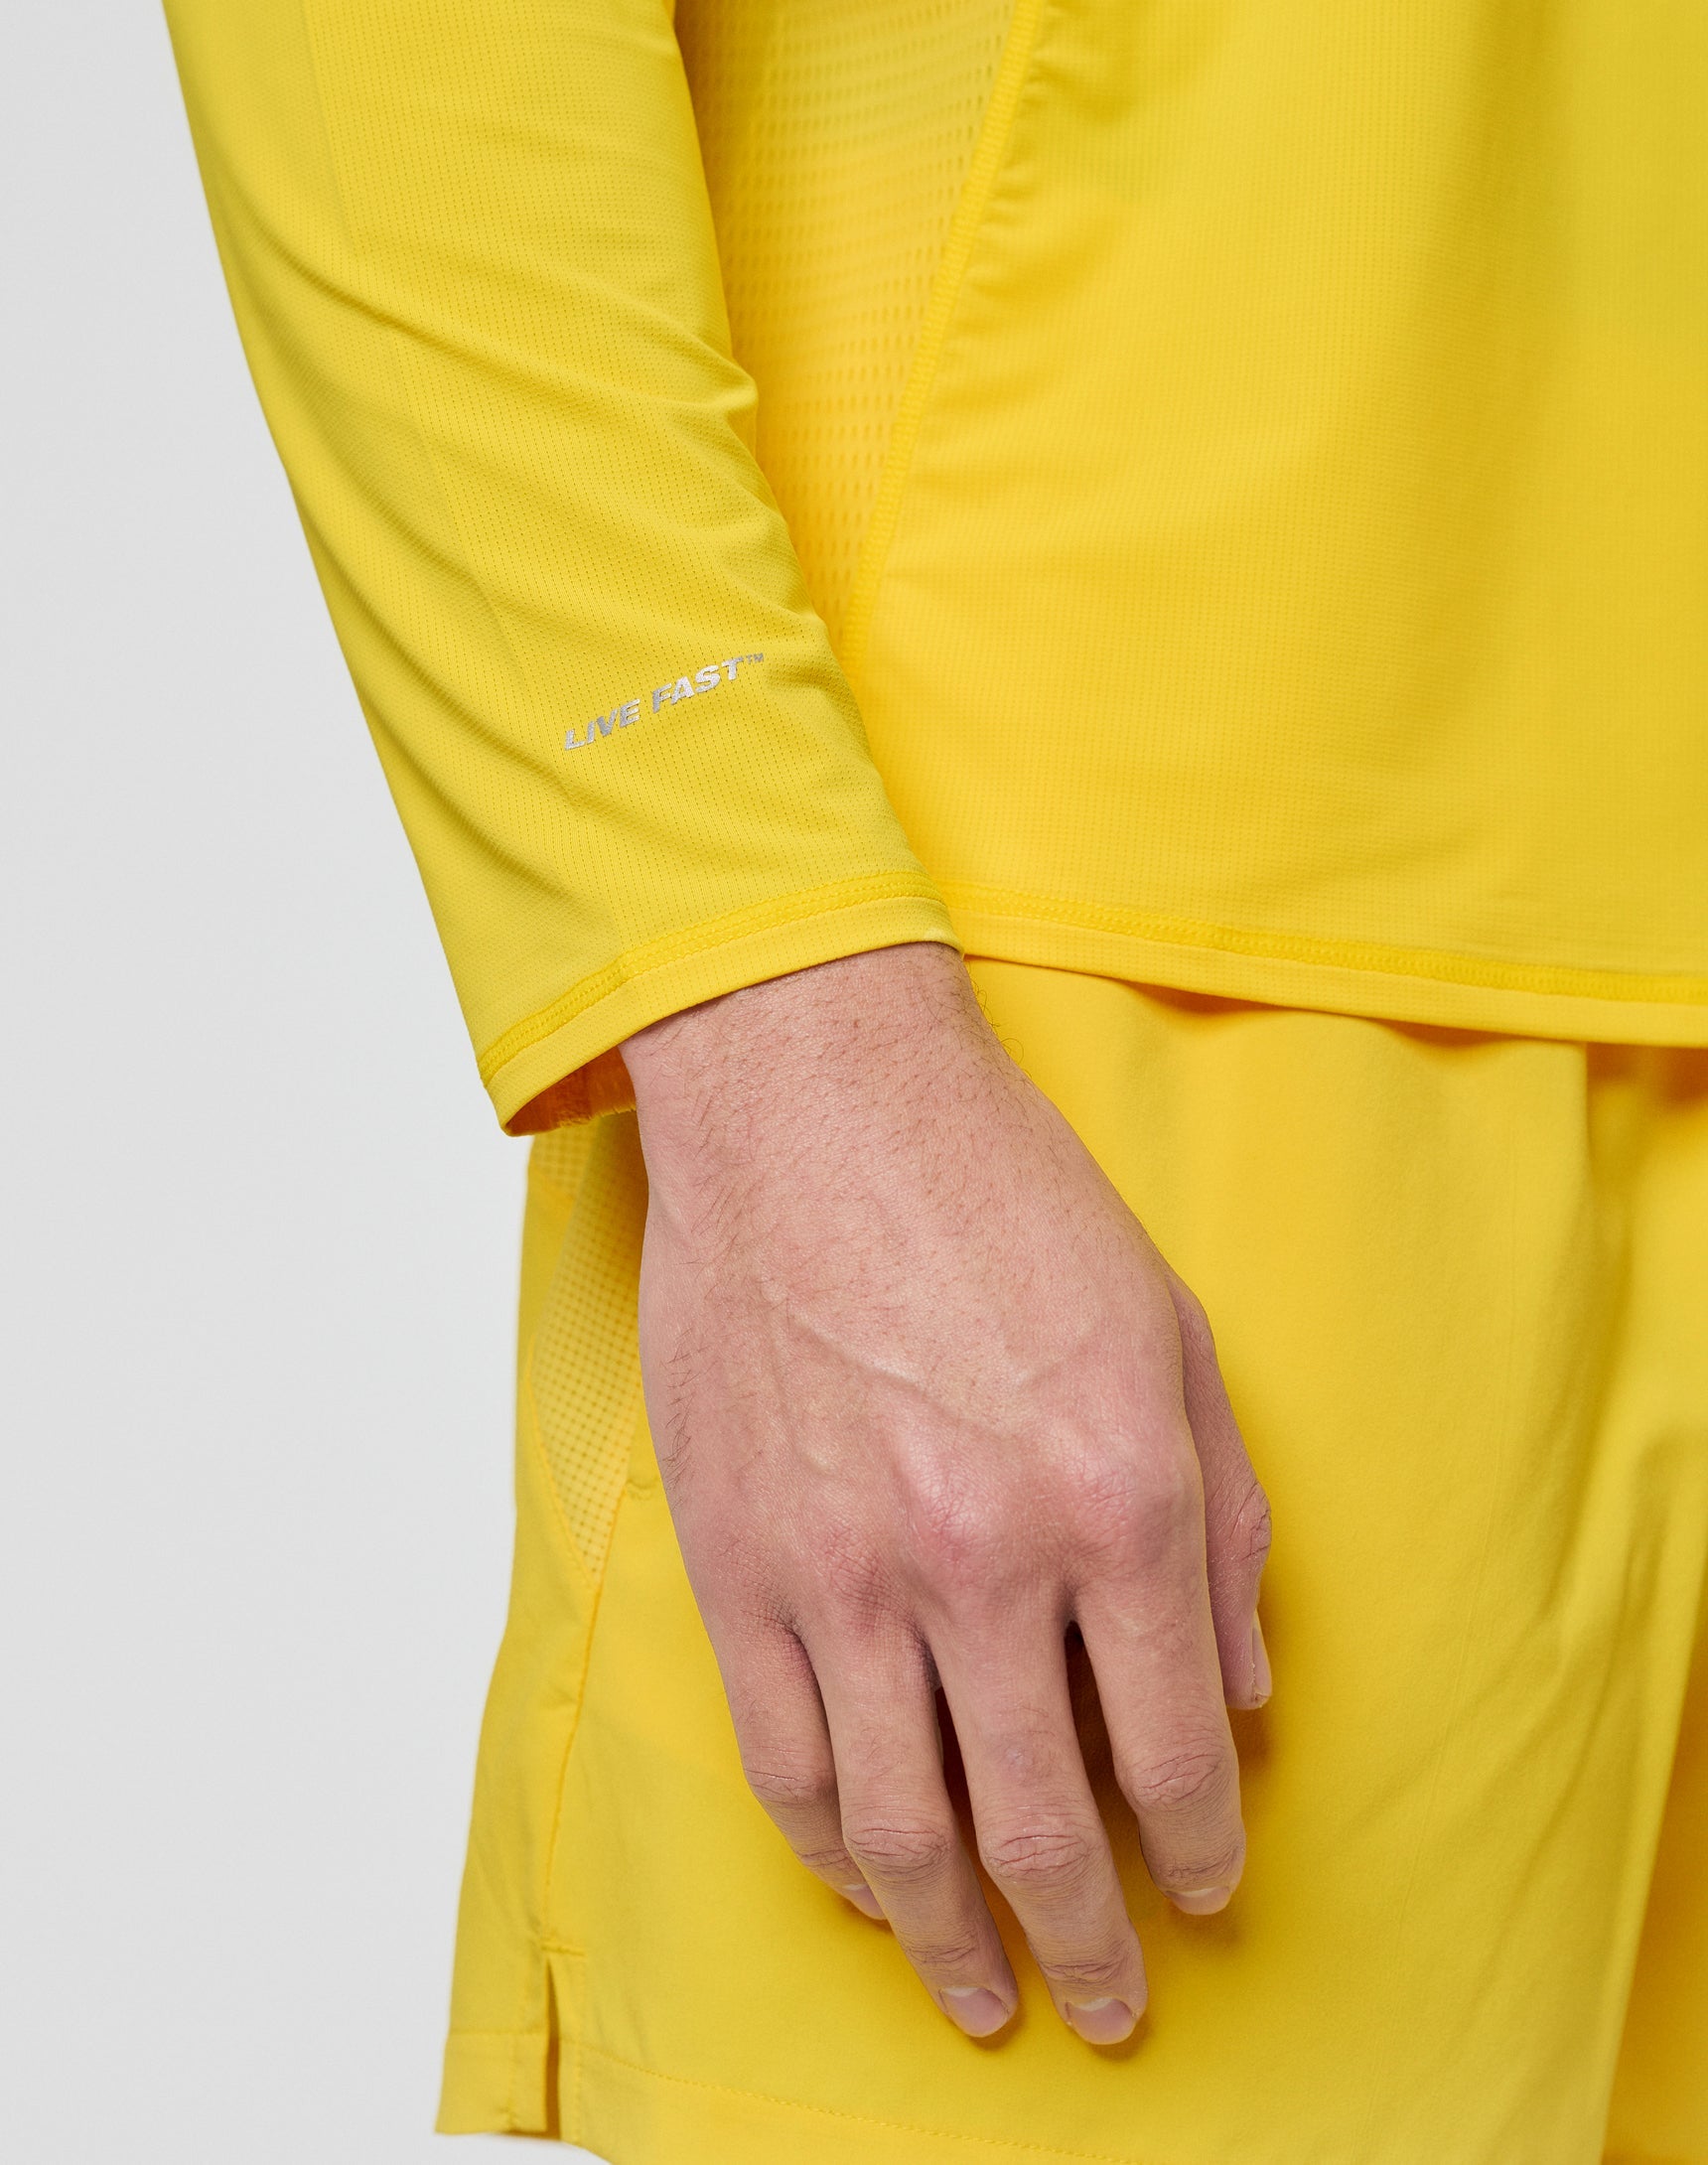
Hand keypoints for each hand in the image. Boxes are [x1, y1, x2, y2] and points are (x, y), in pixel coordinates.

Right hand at [622, 944, 1270, 2043]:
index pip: (1179, 1749)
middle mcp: (986, 1563)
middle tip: (1110, 2004)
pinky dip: (829, 1854)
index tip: (1211, 1893)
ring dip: (952, 1943)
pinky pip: (784, 1763)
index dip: (1207, 1851)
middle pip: (1046, 1828)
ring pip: (903, 1831)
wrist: (816, 1111)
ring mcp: (847, 1577)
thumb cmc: (1001, 1203)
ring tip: (982, 1995)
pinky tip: (867, 1886)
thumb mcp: (1174, 1338)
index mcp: (1117, 1500)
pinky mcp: (738, 1566)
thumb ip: (1225, 1527)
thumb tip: (1244, 1698)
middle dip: (1093, 1947)